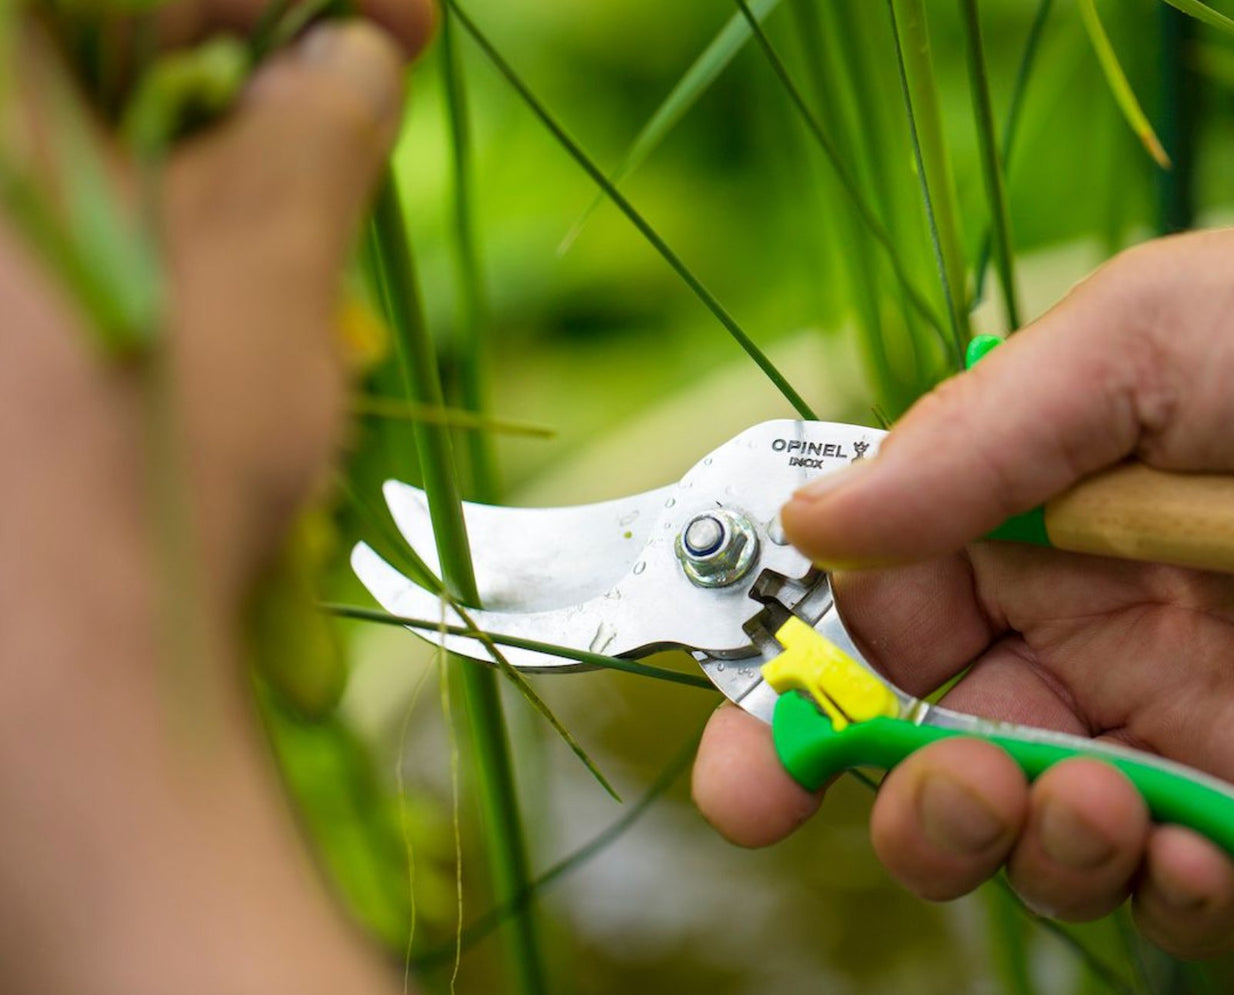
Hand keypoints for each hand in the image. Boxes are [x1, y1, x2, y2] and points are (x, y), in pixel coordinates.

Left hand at [0, 4, 428, 990]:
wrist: (54, 724)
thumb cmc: (135, 490)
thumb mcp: (262, 280)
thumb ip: (314, 130)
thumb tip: (355, 52)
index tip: (391, 17)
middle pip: (94, 59)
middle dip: (243, 52)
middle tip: (355, 79)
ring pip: (79, 148)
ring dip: (207, 140)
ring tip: (312, 183)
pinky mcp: (2, 355)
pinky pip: (63, 238)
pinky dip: (158, 219)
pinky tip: (237, 258)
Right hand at [693, 200, 1233, 958]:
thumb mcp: (1133, 344)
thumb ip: (967, 448)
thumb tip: (808, 524)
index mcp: (1012, 521)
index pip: (869, 627)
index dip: (796, 701)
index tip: (745, 772)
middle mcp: (1073, 629)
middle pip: (933, 755)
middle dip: (908, 804)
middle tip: (944, 794)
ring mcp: (1170, 717)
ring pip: (1043, 834)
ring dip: (1034, 847)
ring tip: (1090, 800)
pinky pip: (1187, 884)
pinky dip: (1166, 893)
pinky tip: (1187, 851)